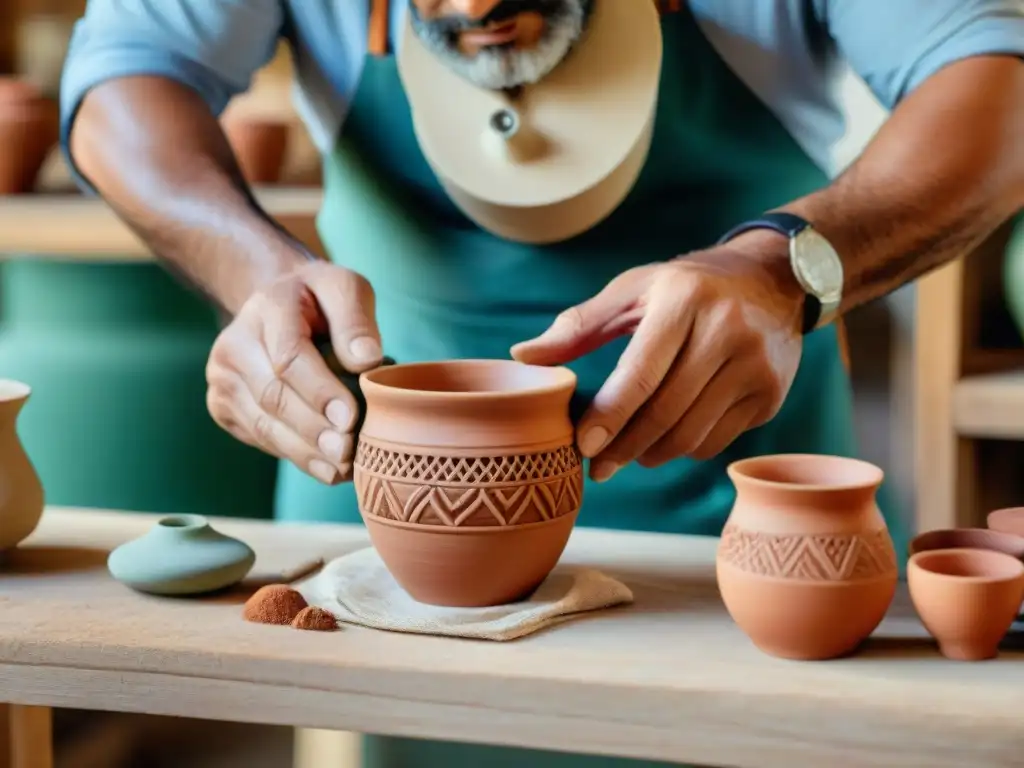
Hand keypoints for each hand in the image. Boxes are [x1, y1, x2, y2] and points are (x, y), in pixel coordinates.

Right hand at [205, 260, 382, 484]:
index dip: (319, 392)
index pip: (289, 357)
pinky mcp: (223, 407)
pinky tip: (326, 468)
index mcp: (268, 308)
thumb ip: (356, 320)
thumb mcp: (345, 289)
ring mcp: (223, 379)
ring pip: (265, 425)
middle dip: (315, 430)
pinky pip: (260, 438)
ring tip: (342, 468)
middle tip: (349, 453)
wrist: (275, 305)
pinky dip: (295, 456)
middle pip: (274, 397)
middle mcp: (234, 344)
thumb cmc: (320, 301)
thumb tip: (368, 360)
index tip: (350, 418)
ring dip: (306, 452)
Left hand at [511, 233, 804, 481]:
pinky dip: (684, 448)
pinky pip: (717, 440)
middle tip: (596, 467)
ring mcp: (755, 366)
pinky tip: (667, 439)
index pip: (641, 373)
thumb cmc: (685, 286)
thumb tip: (522, 356)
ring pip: (691, 434)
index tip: (582, 446)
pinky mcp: (770, 394)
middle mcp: (727, 331)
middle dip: (624, 447)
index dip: (609, 416)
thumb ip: (578, 325)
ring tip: (628, 455)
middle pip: (665, 412)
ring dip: (651, 454)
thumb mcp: (633, 289)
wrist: (771, 280)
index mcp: (683, 300)